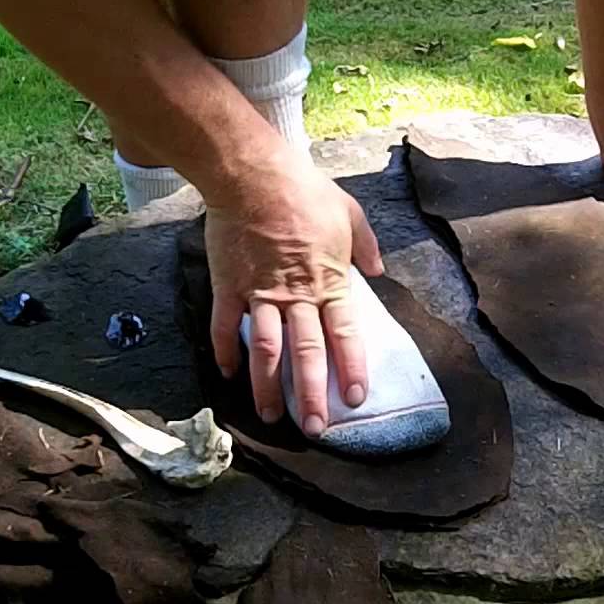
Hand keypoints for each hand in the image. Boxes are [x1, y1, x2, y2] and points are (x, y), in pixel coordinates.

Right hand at [204, 143, 383, 436]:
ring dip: (267, 386)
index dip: (350, 369)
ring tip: (271, 416)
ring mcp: (259, 294)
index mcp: (329, 281)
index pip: (344, 335)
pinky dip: (225, 352)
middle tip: (314, 428)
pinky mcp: (229, 286)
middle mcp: (296, 296)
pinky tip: (228, 375)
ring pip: (265, 350)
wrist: (254, 175)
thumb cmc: (304, 190)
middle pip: (306, 353)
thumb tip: (378, 269)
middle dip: (310, 394)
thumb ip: (365, 246)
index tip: (354, 398)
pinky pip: (226, 326)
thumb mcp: (350, 213)